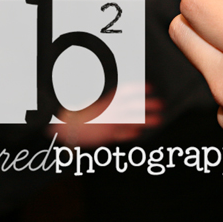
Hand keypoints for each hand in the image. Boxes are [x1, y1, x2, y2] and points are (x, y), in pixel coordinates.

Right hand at [47, 84, 162, 146]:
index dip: (138, 88)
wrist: (60, 125)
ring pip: (130, 119)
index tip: (150, 87)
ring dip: (146, 119)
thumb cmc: (74, 115)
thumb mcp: (90, 103)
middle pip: (132, 105)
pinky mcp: (103, 135)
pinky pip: (119, 133)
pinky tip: (138, 132)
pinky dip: (129, 132)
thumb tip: (114, 97)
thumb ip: (104, 101)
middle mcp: (108, 109)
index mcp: (105, 100)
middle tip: (161, 104)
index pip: (124, 91)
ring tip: (159, 119)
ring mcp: (106, 122)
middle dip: (148, 104)